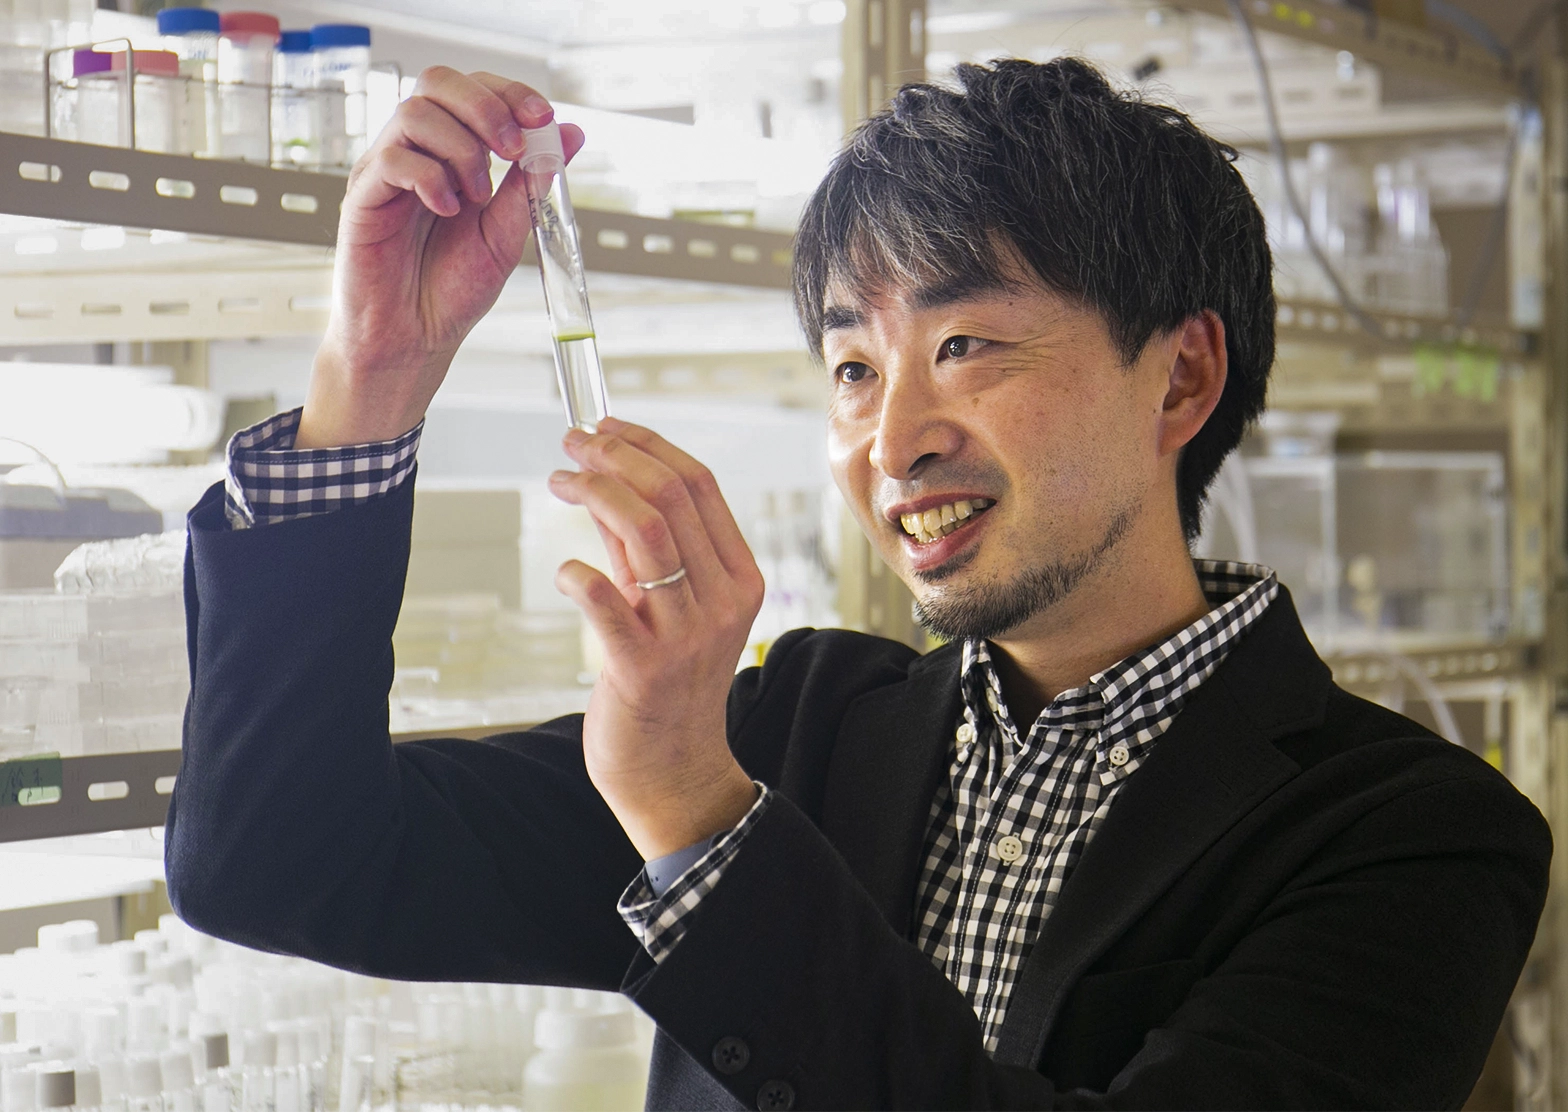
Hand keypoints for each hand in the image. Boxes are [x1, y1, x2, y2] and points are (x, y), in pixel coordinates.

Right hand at [297, 68, 585, 448]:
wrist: (414, 339)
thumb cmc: (450, 290)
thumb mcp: (506, 232)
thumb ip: (532, 183)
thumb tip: (570, 134)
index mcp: (449, 154)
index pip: (473, 91)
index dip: (509, 93)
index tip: (541, 118)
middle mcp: (414, 153)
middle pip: (437, 82)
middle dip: (485, 106)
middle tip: (512, 149)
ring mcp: (384, 172)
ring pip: (414, 113)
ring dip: (461, 148)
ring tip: (477, 196)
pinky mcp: (362, 198)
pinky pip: (392, 159)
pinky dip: (430, 177)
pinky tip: (448, 210)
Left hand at [549, 417, 764, 859]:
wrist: (673, 770)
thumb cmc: (669, 686)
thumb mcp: (673, 607)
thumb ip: (647, 551)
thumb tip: (606, 482)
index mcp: (739, 578)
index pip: (701, 485)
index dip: (648, 444)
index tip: (606, 427)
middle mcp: (722, 600)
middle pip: (672, 496)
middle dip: (616, 455)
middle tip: (574, 442)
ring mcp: (686, 634)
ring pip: (646, 531)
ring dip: (595, 491)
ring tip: (561, 479)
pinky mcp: (643, 668)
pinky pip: (605, 598)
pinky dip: (577, 571)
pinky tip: (565, 569)